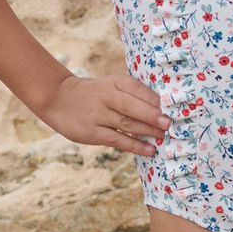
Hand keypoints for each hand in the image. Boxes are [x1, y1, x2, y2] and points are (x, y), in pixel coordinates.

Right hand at [39, 74, 171, 156]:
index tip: (173, 108)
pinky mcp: (92, 132)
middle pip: (134, 107)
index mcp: (114, 82)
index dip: (156, 100)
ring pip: (127, 124)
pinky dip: (135, 145)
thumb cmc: (94, 93)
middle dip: (154, 116)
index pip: (139, 89)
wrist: (59, 98)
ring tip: (163, 137)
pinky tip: (149, 150)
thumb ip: (132, 95)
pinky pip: (118, 140)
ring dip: (148, 131)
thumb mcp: (110, 85)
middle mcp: (106, 96)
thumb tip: (162, 110)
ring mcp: (98, 115)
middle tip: (170, 124)